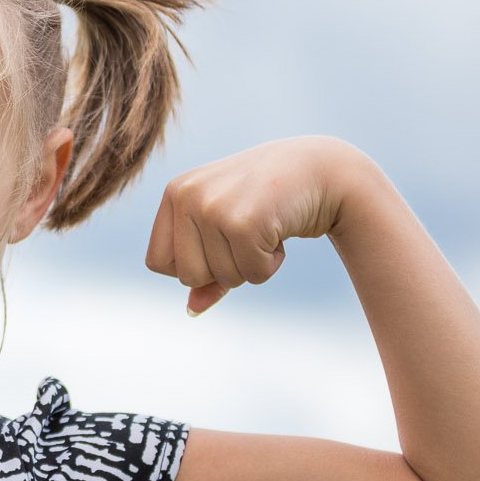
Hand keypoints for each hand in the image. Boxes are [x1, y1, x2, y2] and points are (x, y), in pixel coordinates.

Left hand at [145, 135, 361, 314]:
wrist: (321, 170)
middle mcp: (187, 196)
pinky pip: (252, 274)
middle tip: (247, 236)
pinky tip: (280, 231)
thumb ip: (206, 267)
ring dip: (251, 265)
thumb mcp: (227, 227)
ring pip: (222, 278)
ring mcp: (213, 207)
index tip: (219, 246)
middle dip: (223, 270)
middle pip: (188, 276)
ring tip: (265, 228)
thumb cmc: (268, 201)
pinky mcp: (244, 222)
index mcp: (175, 192)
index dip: (192, 267)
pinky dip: (271, 263)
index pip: (158, 262)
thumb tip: (192, 311)